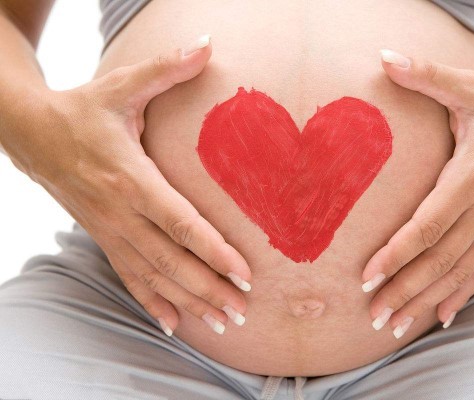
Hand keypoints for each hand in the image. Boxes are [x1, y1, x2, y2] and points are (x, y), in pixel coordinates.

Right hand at [1, 35, 250, 335]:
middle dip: (209, 288)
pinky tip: (173, 324)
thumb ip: (166, 69)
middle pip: (171, 260)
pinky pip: (129, 277)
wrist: (31, 133)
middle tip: (243, 312)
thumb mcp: (122, 85)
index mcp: (130, 177)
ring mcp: (109, 230)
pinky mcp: (103, 238)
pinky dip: (151, 302)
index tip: (244, 271)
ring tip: (223, 324)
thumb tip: (208, 44)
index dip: (212, 248)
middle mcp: (120, 212)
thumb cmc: (84, 109)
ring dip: (189, 302)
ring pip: (153, 275)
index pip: (179, 221)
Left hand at [362, 49, 473, 337]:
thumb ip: (426, 75)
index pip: (428, 223)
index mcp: (472, 175)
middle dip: (404, 290)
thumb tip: (383, 57)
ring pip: (457, 271)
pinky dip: (459, 295)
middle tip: (372, 316)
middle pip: (439, 259)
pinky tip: (440, 318)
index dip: (397, 251)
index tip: (368, 275)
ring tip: (393, 326)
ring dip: (424, 300)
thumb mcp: (470, 87)